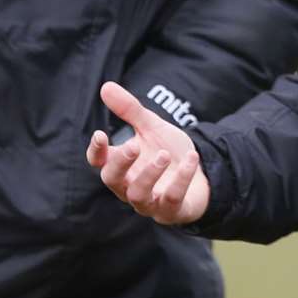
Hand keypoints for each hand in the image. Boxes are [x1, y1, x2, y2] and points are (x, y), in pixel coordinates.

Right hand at [85, 81, 209, 224]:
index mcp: (122, 165)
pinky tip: (190, 159)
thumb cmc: (168, 149)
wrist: (201, 171)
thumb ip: (129, 110)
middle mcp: (130, 185)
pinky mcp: (172, 211)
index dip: (96, 151)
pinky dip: (181, 179)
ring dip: (149, 174)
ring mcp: (150, 201)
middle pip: (113, 180)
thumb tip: (105, 86)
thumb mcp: (151, 126)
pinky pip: (172, 200)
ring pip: (139, 195)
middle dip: (120, 163)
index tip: (100, 134)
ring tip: (163, 155)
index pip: (100, 162)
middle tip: (133, 145)